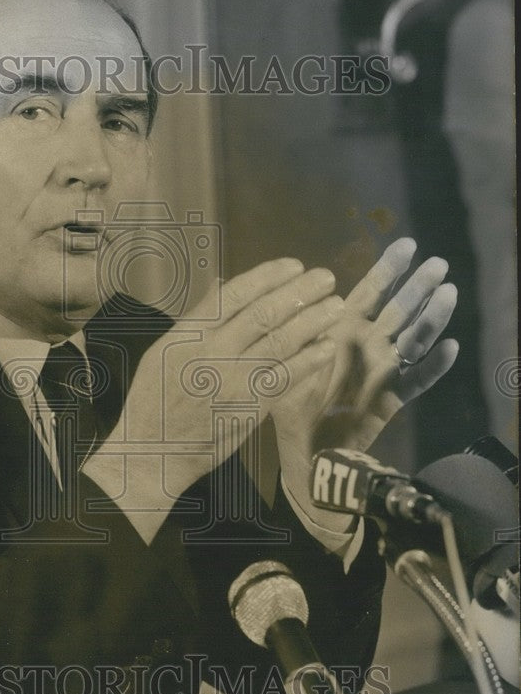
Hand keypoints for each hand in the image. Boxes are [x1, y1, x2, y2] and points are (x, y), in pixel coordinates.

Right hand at [84, 257, 341, 538]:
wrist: (153, 453)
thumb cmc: (154, 401)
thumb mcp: (162, 352)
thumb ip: (196, 320)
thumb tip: (222, 285)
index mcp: (188, 335)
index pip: (232, 296)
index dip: (266, 278)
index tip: (293, 265)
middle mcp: (212, 353)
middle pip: (263, 314)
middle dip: (299, 293)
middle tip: (327, 278)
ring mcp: (233, 381)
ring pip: (280, 343)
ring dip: (313, 322)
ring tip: (336, 307)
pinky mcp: (250, 407)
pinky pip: (286, 378)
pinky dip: (309, 361)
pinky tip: (327, 347)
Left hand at [272, 238, 457, 527]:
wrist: (304, 450)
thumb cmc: (291, 402)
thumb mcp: (280, 359)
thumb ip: (276, 328)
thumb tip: (243, 288)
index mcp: (343, 331)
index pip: (369, 292)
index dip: (387, 269)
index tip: (406, 243)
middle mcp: (368, 346)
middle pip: (399, 310)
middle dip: (417, 286)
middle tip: (438, 262)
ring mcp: (382, 372)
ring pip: (413, 339)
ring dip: (431, 317)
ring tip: (448, 293)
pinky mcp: (390, 399)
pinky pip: (416, 381)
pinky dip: (433, 366)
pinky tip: (449, 347)